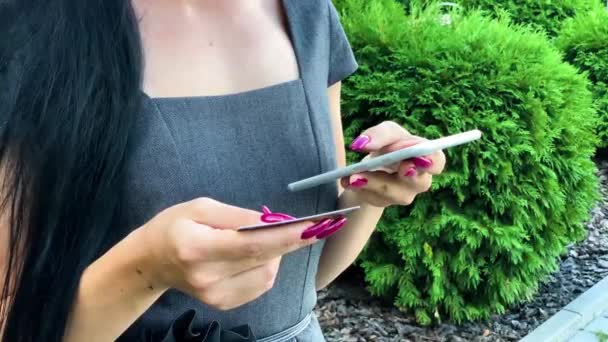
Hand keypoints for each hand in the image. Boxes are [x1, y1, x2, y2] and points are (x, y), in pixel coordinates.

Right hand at [138, 198, 345, 309]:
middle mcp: (207, 277)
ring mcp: (215, 296)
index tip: (315, 227)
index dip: (286, 236)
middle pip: (264, 260)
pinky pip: (260, 284)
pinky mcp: (223, 304)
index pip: (252, 244)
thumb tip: (273, 221)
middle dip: (291, 241)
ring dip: (276, 253)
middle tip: (310, 225)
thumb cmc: (174, 226)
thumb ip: (238, 216)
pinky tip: (254, 255)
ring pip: (267, 274)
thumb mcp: (200, 207)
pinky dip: (266, 266)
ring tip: (263, 238)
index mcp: (197, 248)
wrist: (152, 261)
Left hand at [342, 121, 445, 207]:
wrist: (371, 163)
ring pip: (394, 193)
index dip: (427, 160)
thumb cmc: (388, 145)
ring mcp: (403, 195)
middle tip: (399, 169)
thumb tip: (364, 144)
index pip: (438, 162)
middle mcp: (420, 180)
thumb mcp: (387, 132)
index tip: (412, 157)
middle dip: (407, 176)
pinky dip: (360, 188)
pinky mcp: (383, 202)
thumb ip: (381, 134)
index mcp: (428, 158)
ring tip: (355, 176)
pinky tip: (348, 181)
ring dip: (374, 182)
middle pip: (419, 182)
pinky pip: (375, 198)